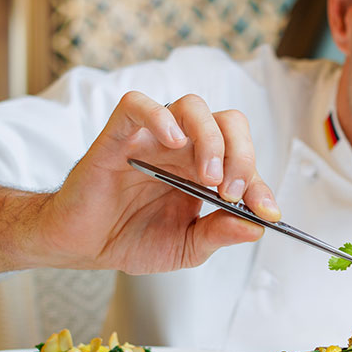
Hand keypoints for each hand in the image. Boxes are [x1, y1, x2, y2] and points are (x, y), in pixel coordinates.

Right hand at [37, 91, 279, 273]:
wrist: (83, 245)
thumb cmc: (132, 238)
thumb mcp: (186, 246)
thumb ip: (219, 234)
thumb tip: (256, 228)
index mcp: (205, 169)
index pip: (244, 160)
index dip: (260, 185)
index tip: (268, 213)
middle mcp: (184, 148)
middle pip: (228, 122)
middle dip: (242, 154)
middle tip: (232, 192)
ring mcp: (152, 139)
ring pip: (191, 106)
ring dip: (210, 138)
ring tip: (208, 176)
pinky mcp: (118, 137)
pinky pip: (137, 105)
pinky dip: (159, 115)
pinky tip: (172, 141)